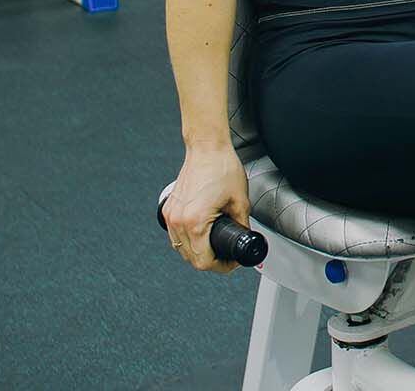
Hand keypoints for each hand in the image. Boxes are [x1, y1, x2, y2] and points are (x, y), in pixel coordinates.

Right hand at [164, 143, 250, 273]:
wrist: (207, 148)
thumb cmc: (222, 168)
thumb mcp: (240, 201)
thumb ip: (243, 225)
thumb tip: (246, 238)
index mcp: (195, 222)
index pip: (204, 262)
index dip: (221, 266)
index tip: (231, 262)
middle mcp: (179, 221)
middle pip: (191, 258)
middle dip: (211, 261)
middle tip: (227, 256)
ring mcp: (171, 214)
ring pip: (181, 248)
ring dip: (197, 252)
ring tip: (215, 247)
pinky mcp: (168, 208)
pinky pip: (175, 235)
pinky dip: (187, 240)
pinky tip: (200, 236)